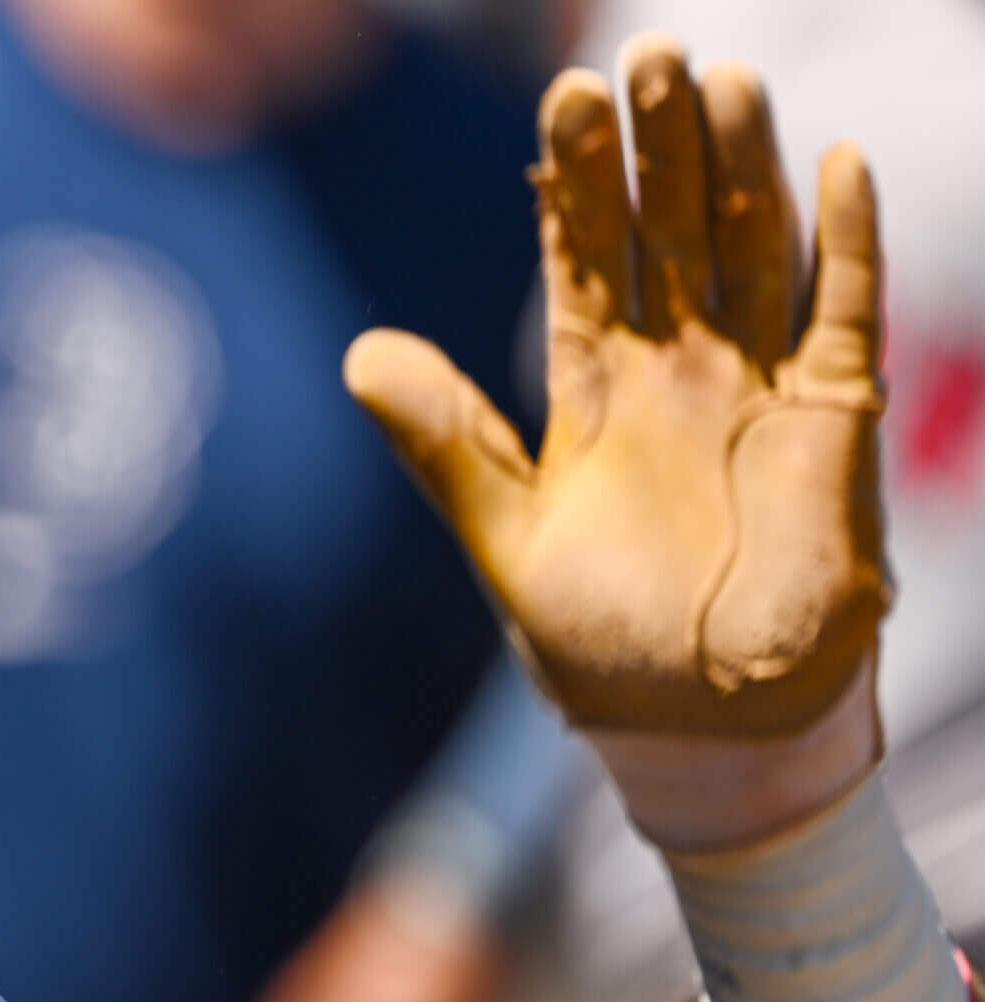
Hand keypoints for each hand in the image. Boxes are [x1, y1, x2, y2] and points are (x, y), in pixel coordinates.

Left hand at [345, 37, 888, 759]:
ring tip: (724, 82)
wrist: (699, 729)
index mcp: (593, 391)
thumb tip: (358, 355)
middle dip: (658, 149)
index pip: (582, 260)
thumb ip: (446, 444)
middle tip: (645, 54)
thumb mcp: (505, 540)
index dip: (575, 185)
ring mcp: (758, 387)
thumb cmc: (601, 645)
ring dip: (742, 170)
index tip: (561, 101)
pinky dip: (847, 244)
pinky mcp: (833, 421)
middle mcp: (677, 370)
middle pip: (670, 233)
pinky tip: (836, 166)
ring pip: (754, 251)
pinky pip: (846, 315)